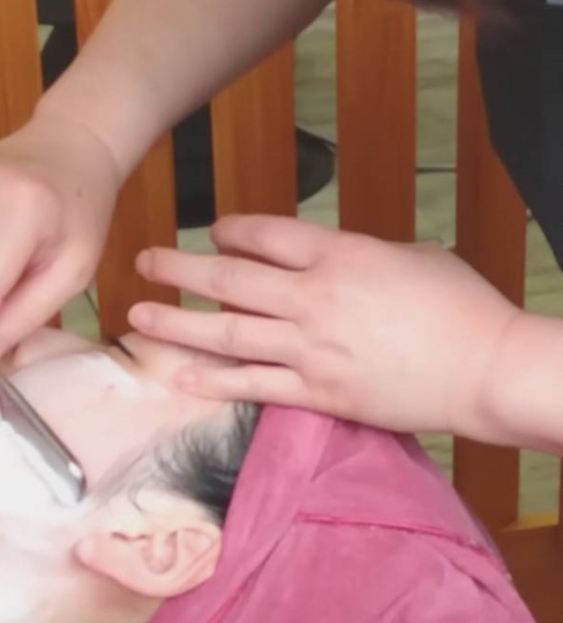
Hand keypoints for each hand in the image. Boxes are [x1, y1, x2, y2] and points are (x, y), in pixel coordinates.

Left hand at [128, 215, 520, 436]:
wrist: (486, 368)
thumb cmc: (459, 305)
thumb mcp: (408, 256)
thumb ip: (354, 255)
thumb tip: (320, 259)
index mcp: (339, 254)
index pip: (265, 234)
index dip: (230, 229)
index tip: (211, 230)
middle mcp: (313, 298)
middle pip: (230, 277)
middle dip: (180, 268)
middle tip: (144, 262)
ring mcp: (310, 348)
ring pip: (227, 331)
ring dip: (177, 322)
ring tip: (138, 317)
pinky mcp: (316, 393)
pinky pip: (253, 385)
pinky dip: (213, 381)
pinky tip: (178, 375)